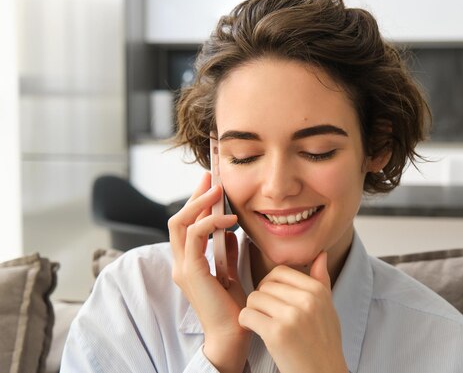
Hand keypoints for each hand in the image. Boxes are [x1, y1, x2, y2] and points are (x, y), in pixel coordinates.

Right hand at [168, 172, 249, 372]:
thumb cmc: (234, 308)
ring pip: (181, 223)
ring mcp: (183, 267)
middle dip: (194, 195)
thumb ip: (226, 253)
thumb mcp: (231, 273)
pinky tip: (230, 219)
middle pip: (179, 219)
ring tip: (218, 190)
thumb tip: (230, 233)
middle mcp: (181, 263)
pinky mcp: (190, 271)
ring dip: (200, 203)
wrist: (232, 335)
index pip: (186, 225)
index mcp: (190, 263)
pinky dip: (211, 222)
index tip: (211, 184)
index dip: (196, 203)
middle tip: (211, 177)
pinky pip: (195, 236)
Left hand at [239, 252, 348, 372]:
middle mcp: (306, 300)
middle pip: (265, 284)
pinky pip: (247, 315)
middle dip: (261, 298)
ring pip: (254, 298)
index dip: (270, 283)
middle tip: (267, 314)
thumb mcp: (328, 309)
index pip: (281, 271)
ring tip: (262, 324)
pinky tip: (256, 331)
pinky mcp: (276, 333)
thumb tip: (320, 254)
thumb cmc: (323, 343)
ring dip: (253, 311)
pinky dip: (246, 323)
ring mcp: (291, 316)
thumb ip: (321, 281)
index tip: (273, 299)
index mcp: (317, 291)